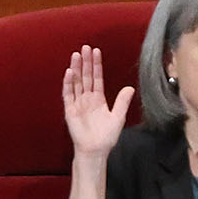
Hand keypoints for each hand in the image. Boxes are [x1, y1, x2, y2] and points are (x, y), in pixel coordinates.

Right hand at [61, 45, 133, 161]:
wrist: (95, 150)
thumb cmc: (107, 137)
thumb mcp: (118, 118)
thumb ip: (122, 102)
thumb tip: (130, 88)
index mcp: (99, 99)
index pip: (97, 78)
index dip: (96, 65)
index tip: (96, 52)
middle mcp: (87, 99)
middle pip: (86, 76)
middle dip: (85, 62)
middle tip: (85, 47)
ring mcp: (78, 103)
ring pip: (76, 82)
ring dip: (76, 69)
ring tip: (76, 55)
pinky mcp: (70, 110)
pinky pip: (68, 94)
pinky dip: (68, 83)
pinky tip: (69, 72)